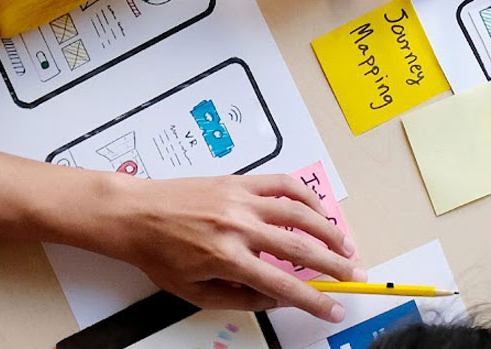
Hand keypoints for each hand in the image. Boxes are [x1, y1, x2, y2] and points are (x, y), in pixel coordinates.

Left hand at [75, 174, 363, 322]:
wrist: (136, 214)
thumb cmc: (160, 253)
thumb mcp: (195, 292)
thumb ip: (240, 298)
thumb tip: (276, 298)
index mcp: (227, 259)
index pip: (284, 284)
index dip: (315, 300)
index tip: (334, 308)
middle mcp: (239, 227)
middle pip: (302, 248)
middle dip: (335, 265)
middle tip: (354, 276)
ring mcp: (242, 200)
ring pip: (300, 213)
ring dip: (329, 230)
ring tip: (345, 245)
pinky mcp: (240, 181)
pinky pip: (284, 184)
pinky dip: (307, 196)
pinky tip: (318, 210)